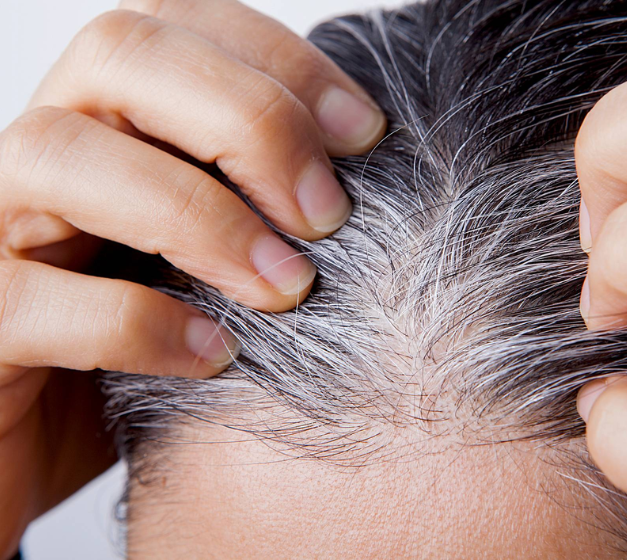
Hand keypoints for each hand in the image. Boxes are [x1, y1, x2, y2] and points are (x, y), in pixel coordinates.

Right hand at [0, 0, 384, 554]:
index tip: (365, 134)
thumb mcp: (210, 258)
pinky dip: (141, 322)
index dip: (283, 62)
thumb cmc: (148, 339)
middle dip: (249, 121)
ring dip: (200, 217)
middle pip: (121, 54)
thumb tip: (362, 179)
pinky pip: (34, 300)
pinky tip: (216, 356)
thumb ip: (258, 206)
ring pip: (61, 154)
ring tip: (287, 287)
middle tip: (327, 213)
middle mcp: (44, 151)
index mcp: (106, 119)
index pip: (181, 22)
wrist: (42, 436)